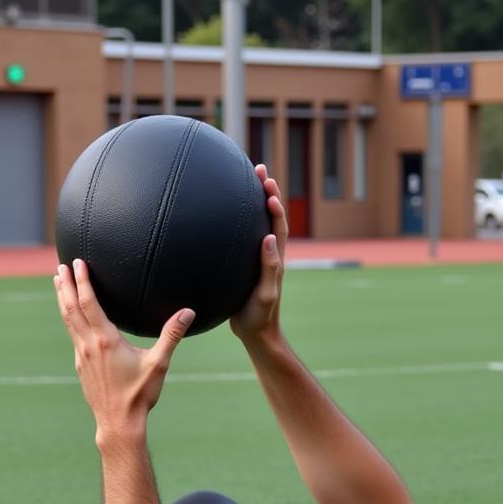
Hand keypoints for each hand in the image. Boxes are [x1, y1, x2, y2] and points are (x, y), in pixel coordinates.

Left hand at [53, 259, 194, 444]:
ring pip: (68, 321)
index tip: (78, 263)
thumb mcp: (158, 364)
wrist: (118, 422)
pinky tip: (73, 316)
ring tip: (59, 282)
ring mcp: (81, 355)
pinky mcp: (80, 365)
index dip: (82, 281)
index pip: (89, 303)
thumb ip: (171, 336)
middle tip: (60, 265)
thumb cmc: (139, 394)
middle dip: (65, 285)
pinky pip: (72, 334)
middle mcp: (88, 345)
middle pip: (70, 308)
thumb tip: (188, 313)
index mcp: (105, 341)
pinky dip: (69, 318)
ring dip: (62, 299)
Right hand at [230, 165, 288, 341]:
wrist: (255, 334)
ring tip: (247, 181)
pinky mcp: (246, 267)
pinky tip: (222, 218)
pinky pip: (244, 239)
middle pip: (272, 217)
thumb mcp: (265, 294)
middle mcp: (269, 255)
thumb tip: (270, 238)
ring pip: (259, 225)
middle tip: (259, 169)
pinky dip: (239, 223)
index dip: (275, 206)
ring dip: (255, 203)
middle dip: (267, 192)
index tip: (267, 186)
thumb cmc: (260, 317)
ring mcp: (257, 260)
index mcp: (276, 260)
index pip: (279, 226)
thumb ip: (270, 268)